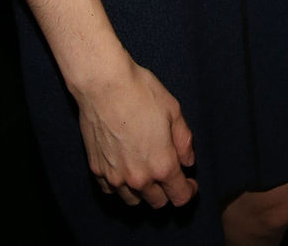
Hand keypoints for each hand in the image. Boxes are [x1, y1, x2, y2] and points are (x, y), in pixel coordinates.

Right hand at [74, 53, 197, 209]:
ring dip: (143, 193)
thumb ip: (184, 141)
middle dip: (167, 192)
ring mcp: (115, 177)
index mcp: (162, 165)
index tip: (190, 183)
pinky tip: (124, 169)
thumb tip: (188, 161)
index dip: (189, 191)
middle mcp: (139, 178)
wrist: (104, 85)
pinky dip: (120, 186)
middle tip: (168, 176)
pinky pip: (110, 190)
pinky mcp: (97, 169)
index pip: (180, 196)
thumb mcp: (174, 111)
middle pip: (157, 202)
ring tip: (146, 173)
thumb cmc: (141, 93)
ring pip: (133, 201)